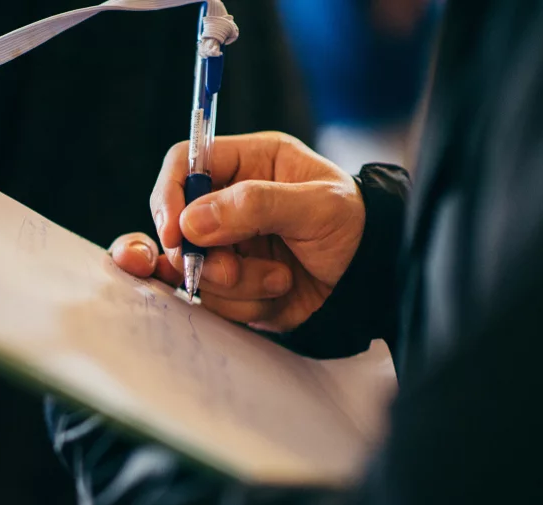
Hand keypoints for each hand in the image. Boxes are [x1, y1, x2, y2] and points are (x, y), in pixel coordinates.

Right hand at [111, 132, 364, 331]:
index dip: (170, 195)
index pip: (186, 163)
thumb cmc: (357, 228)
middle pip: (177, 223)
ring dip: (234, 283)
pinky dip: (242, 304)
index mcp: (249, 163)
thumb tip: (192, 220)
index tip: (174, 233)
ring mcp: (227, 245)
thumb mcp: (317, 207)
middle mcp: (230, 202)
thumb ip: (255, 205)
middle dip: (200, 254)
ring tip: (279, 279)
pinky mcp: (231, 283)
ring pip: (194, 267)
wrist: (372, 284)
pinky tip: (277, 293)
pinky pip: (212, 299)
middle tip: (229, 269)